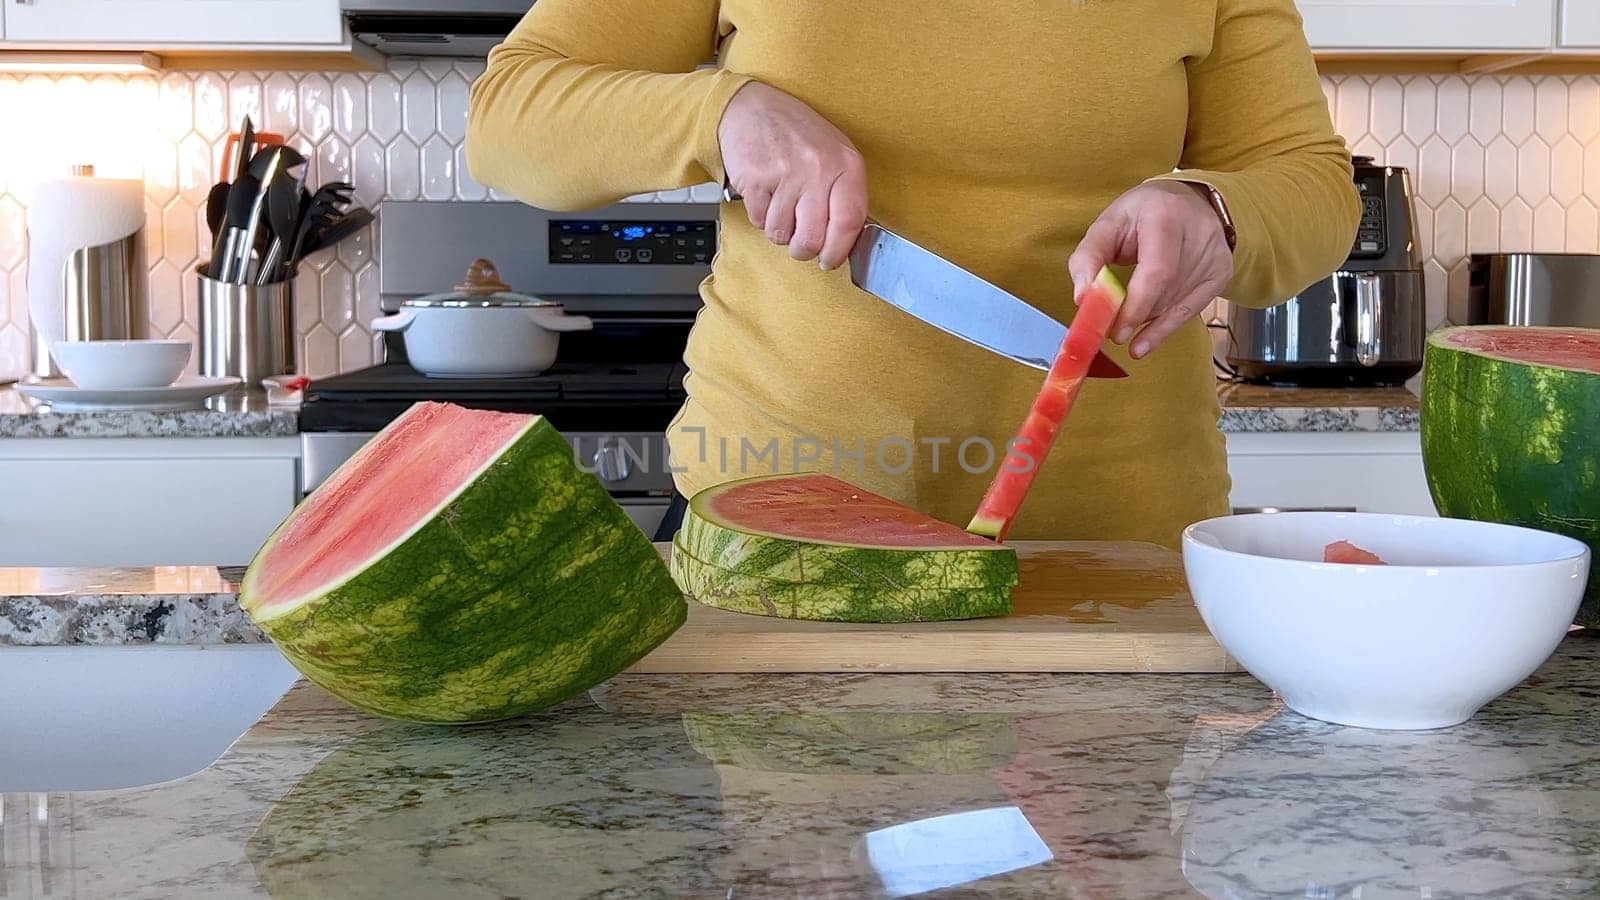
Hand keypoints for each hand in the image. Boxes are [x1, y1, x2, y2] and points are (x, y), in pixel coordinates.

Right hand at [718, 81, 867, 270]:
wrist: (750, 107)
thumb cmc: (795, 133)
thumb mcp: (833, 153)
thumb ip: (843, 194)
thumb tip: (843, 242)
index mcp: (846, 163)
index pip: (850, 222)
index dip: (838, 251)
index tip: (829, 260)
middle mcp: (818, 168)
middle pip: (812, 239)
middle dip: (803, 250)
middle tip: (800, 243)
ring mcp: (785, 174)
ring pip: (781, 235)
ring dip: (779, 230)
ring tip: (781, 205)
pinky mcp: (755, 180)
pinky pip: (759, 221)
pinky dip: (759, 216)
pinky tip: (765, 194)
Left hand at [1067, 181, 1233, 359]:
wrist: (1185, 200)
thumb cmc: (1141, 213)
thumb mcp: (1107, 224)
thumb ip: (1087, 258)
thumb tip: (1083, 298)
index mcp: (1166, 214)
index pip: (1157, 271)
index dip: (1136, 305)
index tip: (1114, 330)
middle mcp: (1199, 232)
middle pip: (1166, 292)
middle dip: (1135, 316)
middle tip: (1110, 330)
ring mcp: (1215, 254)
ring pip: (1176, 304)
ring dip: (1146, 320)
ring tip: (1123, 322)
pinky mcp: (1221, 272)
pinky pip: (1191, 310)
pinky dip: (1163, 327)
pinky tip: (1144, 341)